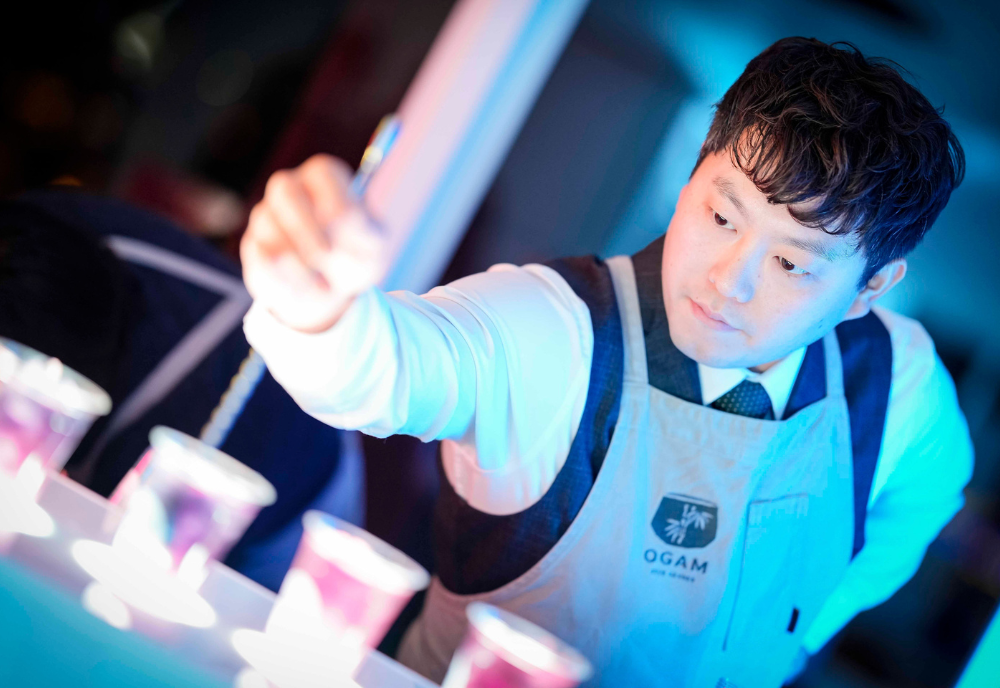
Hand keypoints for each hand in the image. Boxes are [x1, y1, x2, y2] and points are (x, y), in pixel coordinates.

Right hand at [241, 154, 387, 332]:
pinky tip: (306, 288)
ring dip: (300, 261)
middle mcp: (291, 188)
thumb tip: (334, 226)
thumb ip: (362, 232)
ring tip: (326, 286)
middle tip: (326, 255)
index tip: (346, 224)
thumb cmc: (357, 255)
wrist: (334, 289)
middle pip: (285, 189)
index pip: (322, 172)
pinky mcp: (253, 245)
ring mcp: (266, 214)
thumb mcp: (373, 245)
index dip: (334, 198)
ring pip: (269, 227)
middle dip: (306, 225)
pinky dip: (285, 278)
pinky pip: (259, 257)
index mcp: (325, 177)